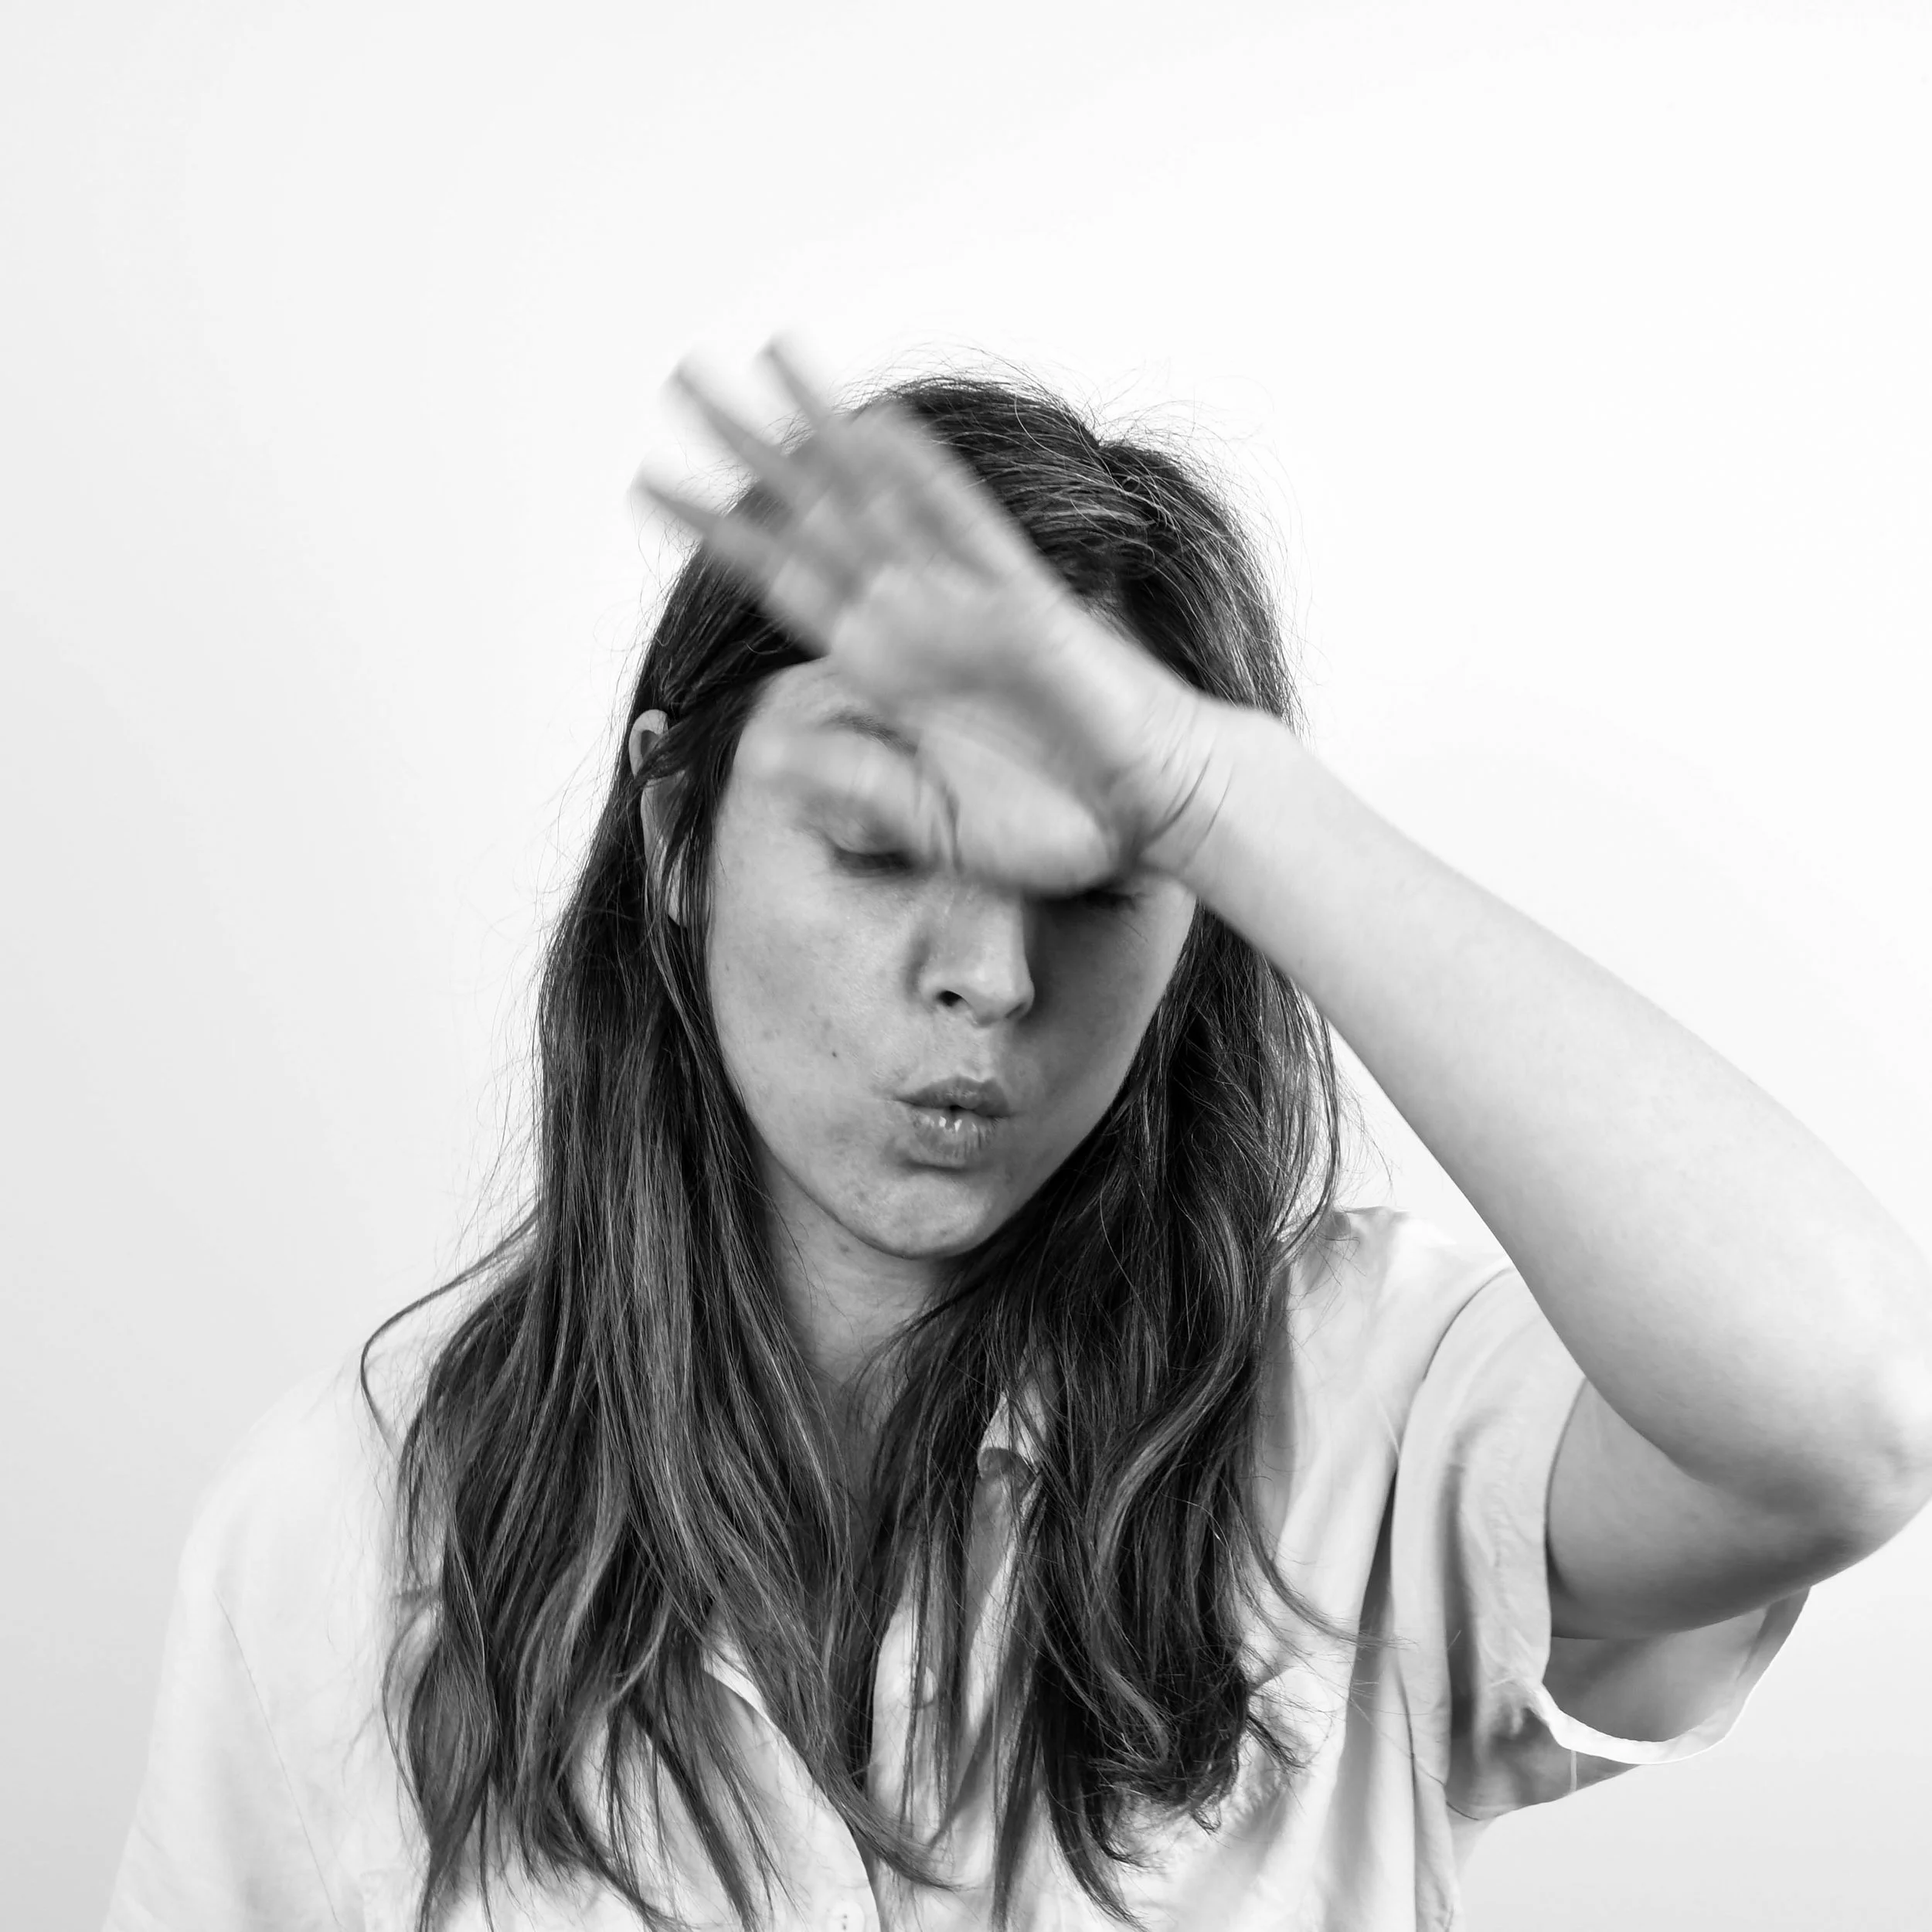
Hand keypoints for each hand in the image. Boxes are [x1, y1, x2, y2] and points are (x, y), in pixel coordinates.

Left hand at [634, 345, 1223, 896]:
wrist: (1156, 816)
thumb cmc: (1063, 822)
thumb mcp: (936, 824)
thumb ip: (859, 789)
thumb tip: (766, 763)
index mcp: (887, 665)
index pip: (783, 578)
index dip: (717, 529)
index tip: (651, 482)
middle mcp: (916, 617)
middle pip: (813, 514)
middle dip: (745, 447)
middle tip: (682, 376)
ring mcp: (968, 602)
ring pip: (879, 497)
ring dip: (820, 429)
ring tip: (761, 354)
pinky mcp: (1025, 606)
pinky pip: (966, 531)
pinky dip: (921, 479)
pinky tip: (870, 428)